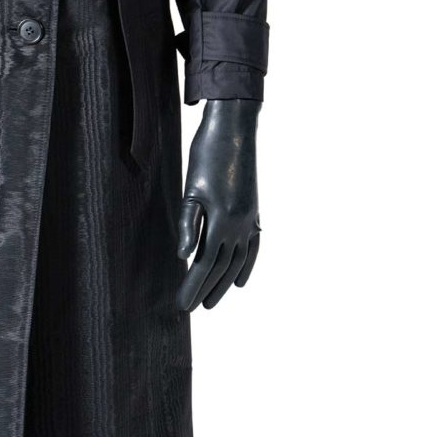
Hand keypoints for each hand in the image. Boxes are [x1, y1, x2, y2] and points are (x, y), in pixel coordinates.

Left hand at [176, 98, 261, 311]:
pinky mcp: (254, 210)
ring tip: (212, 301)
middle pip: (222, 267)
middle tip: (192, 309)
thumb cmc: (206, 154)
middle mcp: (239, 224)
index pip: (205, 264)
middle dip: (206, 289)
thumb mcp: (191, 189)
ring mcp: (250, 218)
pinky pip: (253, 246)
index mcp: (222, 220)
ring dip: (225, 283)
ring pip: (238, 260)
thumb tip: (183, 257)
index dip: (192, 286)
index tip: (181, 305)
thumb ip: (189, 224)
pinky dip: (248, 265)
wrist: (234, 128)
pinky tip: (241, 280)